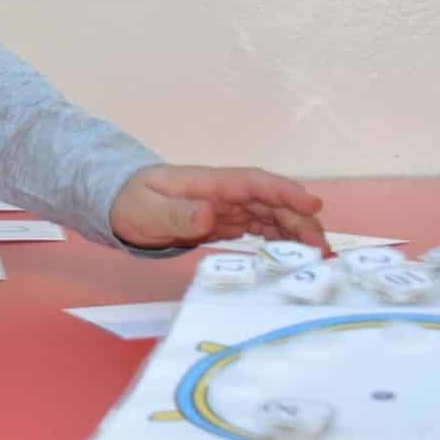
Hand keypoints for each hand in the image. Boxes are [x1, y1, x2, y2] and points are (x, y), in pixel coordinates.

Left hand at [109, 164, 326, 250]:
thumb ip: (177, 214)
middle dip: (300, 219)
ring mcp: (226, 207)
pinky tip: (293, 255)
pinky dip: (279, 238)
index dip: (284, 191)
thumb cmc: (130, 203)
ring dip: (295, 231)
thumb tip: (209, 214)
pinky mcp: (224, 222)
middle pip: (270, 201)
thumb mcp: (146, 211)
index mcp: (208, 183)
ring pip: (270, 214)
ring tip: (316, 256)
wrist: (117, 206)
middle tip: (321, 249)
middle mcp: (222, 193)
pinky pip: (259, 227)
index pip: (253, 182)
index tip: (312, 204)